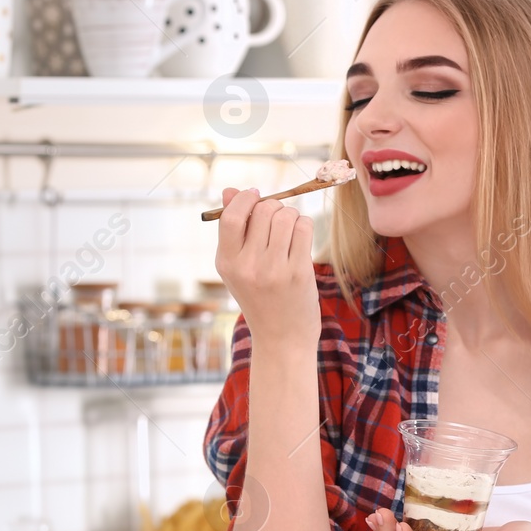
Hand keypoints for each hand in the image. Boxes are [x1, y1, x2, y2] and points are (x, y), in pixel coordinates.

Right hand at [213, 187, 319, 348]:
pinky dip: (304, 225)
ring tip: (290, 232)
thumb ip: (233, 229)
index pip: (231, 217)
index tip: (255, 196)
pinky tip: (300, 238)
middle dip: (273, 207)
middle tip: (277, 221)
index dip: (245, 199)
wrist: (281, 340)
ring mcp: (273, 269)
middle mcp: (247, 266)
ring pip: (285, 215)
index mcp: (226, 263)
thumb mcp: (238, 268)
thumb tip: (230, 190)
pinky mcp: (298, 272)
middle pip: (263, 211)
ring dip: (291, 216)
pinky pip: (303, 227)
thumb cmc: (260, 298)